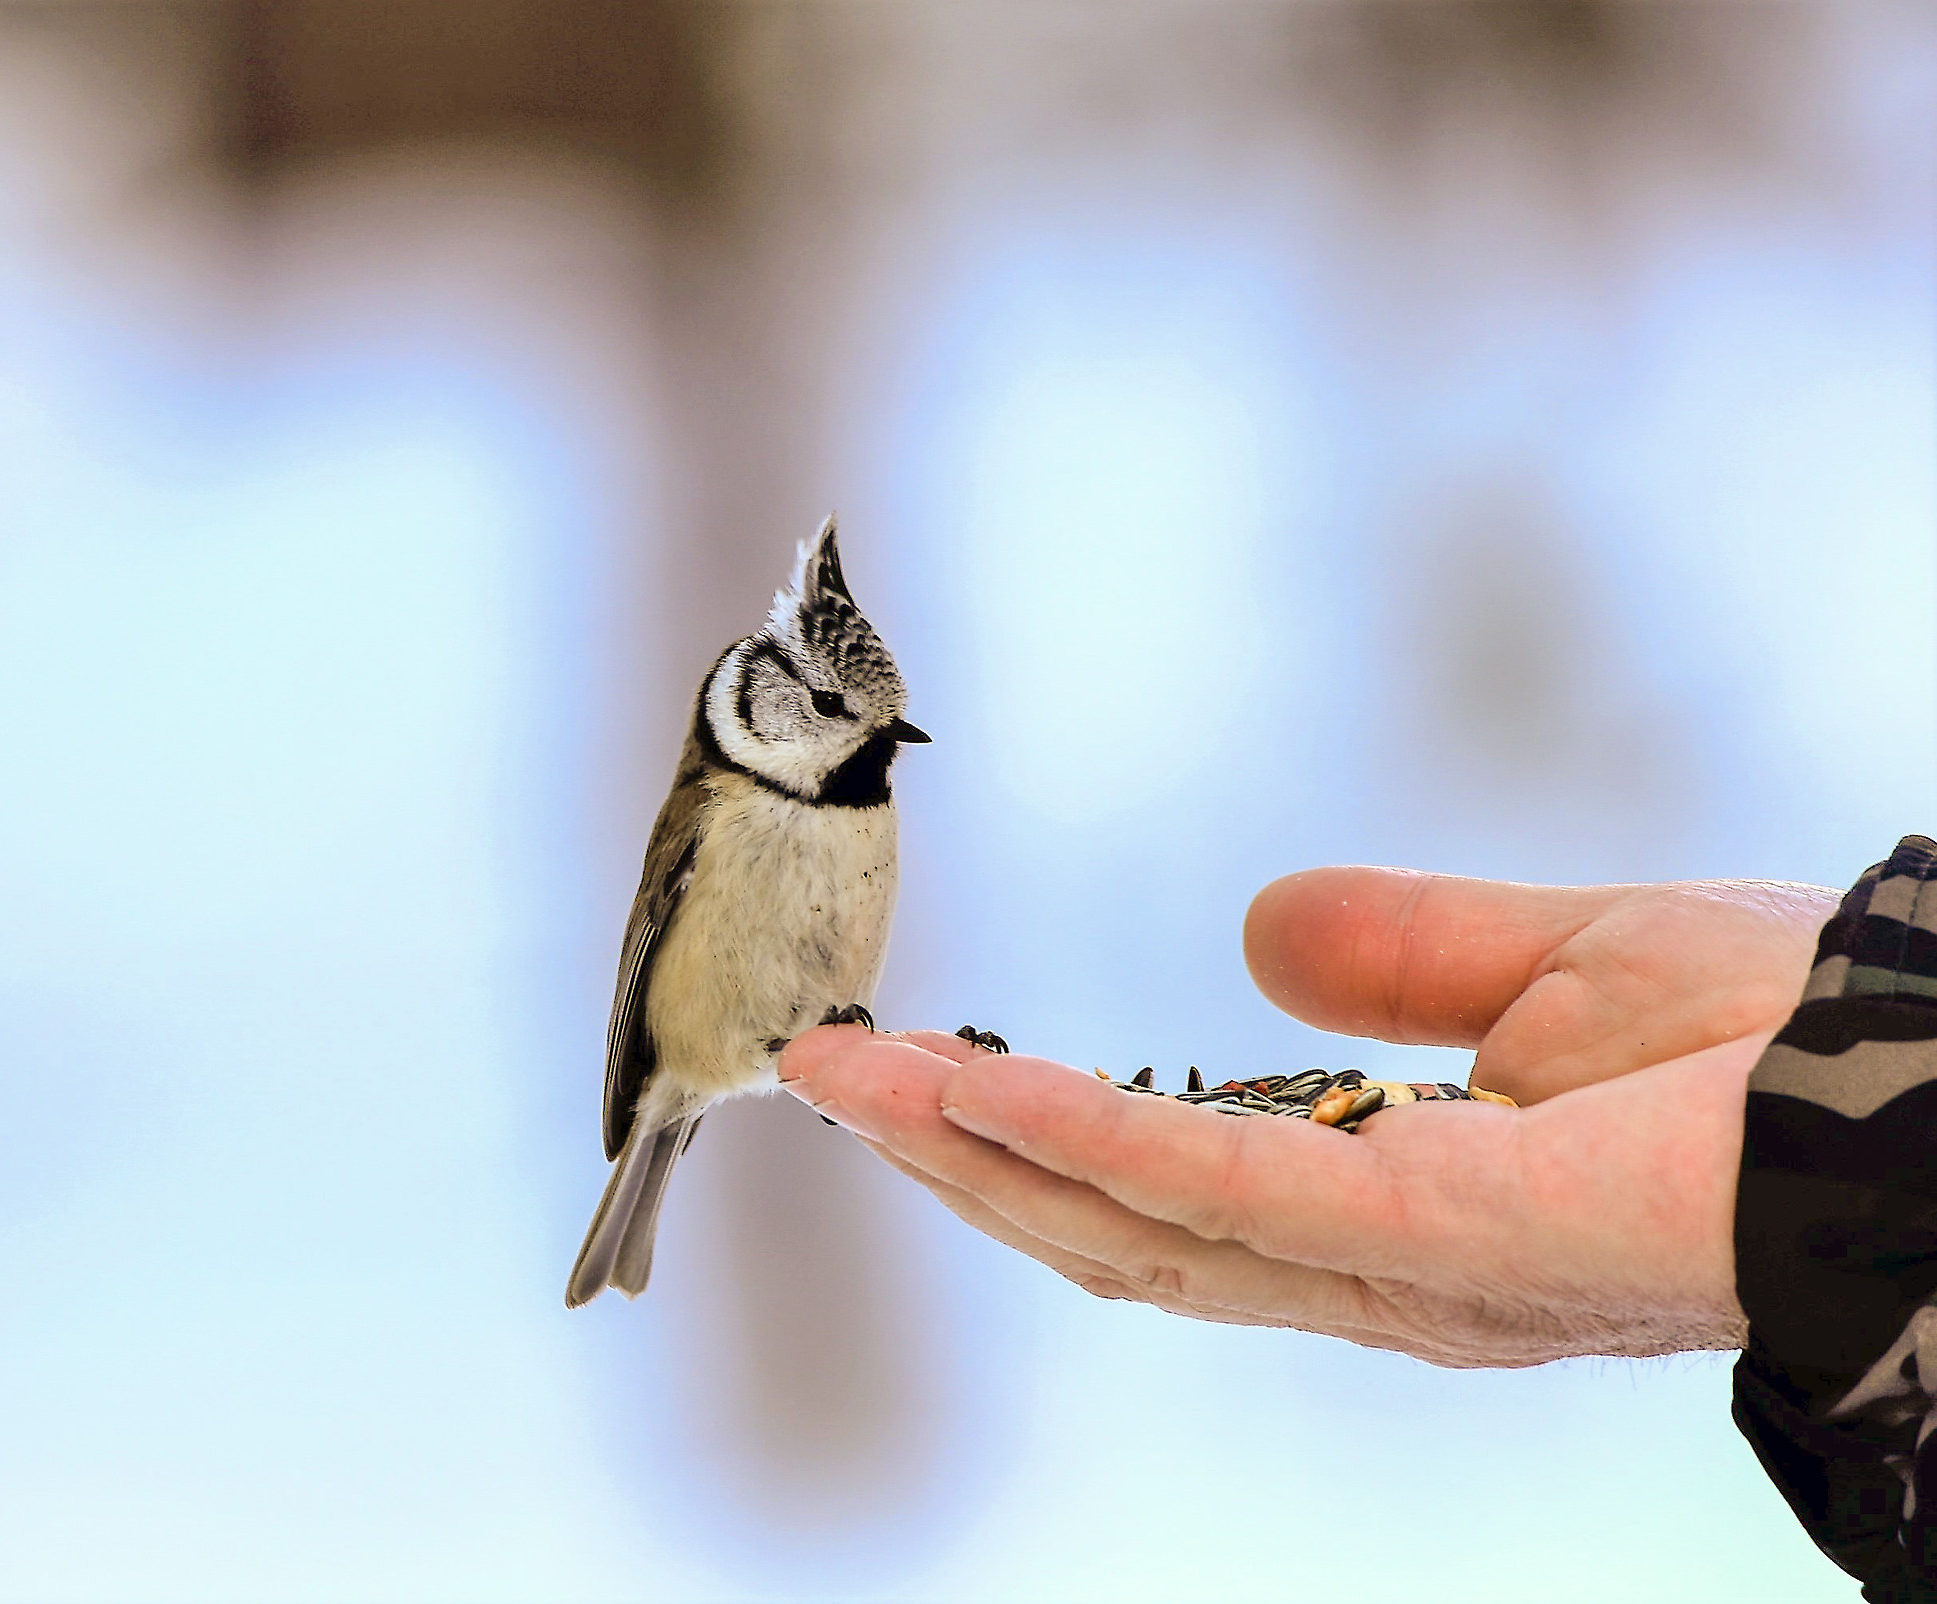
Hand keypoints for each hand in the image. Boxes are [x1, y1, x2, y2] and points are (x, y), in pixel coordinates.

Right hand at [778, 868, 1835, 1367]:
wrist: (1936, 1094)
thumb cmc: (1789, 1040)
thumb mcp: (1562, 961)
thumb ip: (1408, 957)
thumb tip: (1254, 933)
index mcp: (1399, 1211)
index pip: (1171, 1191)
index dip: (1030, 1137)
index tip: (916, 1062)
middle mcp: (1372, 1273)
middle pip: (1114, 1233)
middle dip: (955, 1160)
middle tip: (821, 1075)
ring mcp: (1392, 1270)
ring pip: (1130, 1226)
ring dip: (969, 1153)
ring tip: (841, 1078)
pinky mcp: (1423, 1238)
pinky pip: (1214, 1191)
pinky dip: (1078, 1138)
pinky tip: (968, 1087)